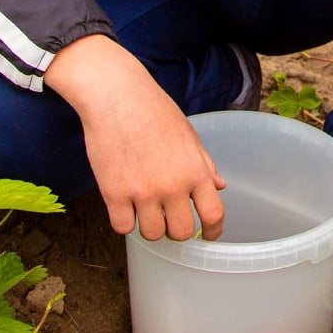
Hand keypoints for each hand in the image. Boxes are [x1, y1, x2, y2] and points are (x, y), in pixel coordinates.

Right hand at [43, 35, 226, 240]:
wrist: (116, 96)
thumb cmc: (154, 111)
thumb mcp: (188, 135)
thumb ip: (204, 164)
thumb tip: (220, 186)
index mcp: (195, 171)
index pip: (213, 215)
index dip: (213, 231)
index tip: (209, 237)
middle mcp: (172, 186)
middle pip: (182, 233)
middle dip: (177, 230)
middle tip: (169, 219)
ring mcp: (142, 192)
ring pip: (152, 234)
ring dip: (150, 227)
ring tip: (146, 210)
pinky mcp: (113, 193)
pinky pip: (123, 227)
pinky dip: (125, 221)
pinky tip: (125, 206)